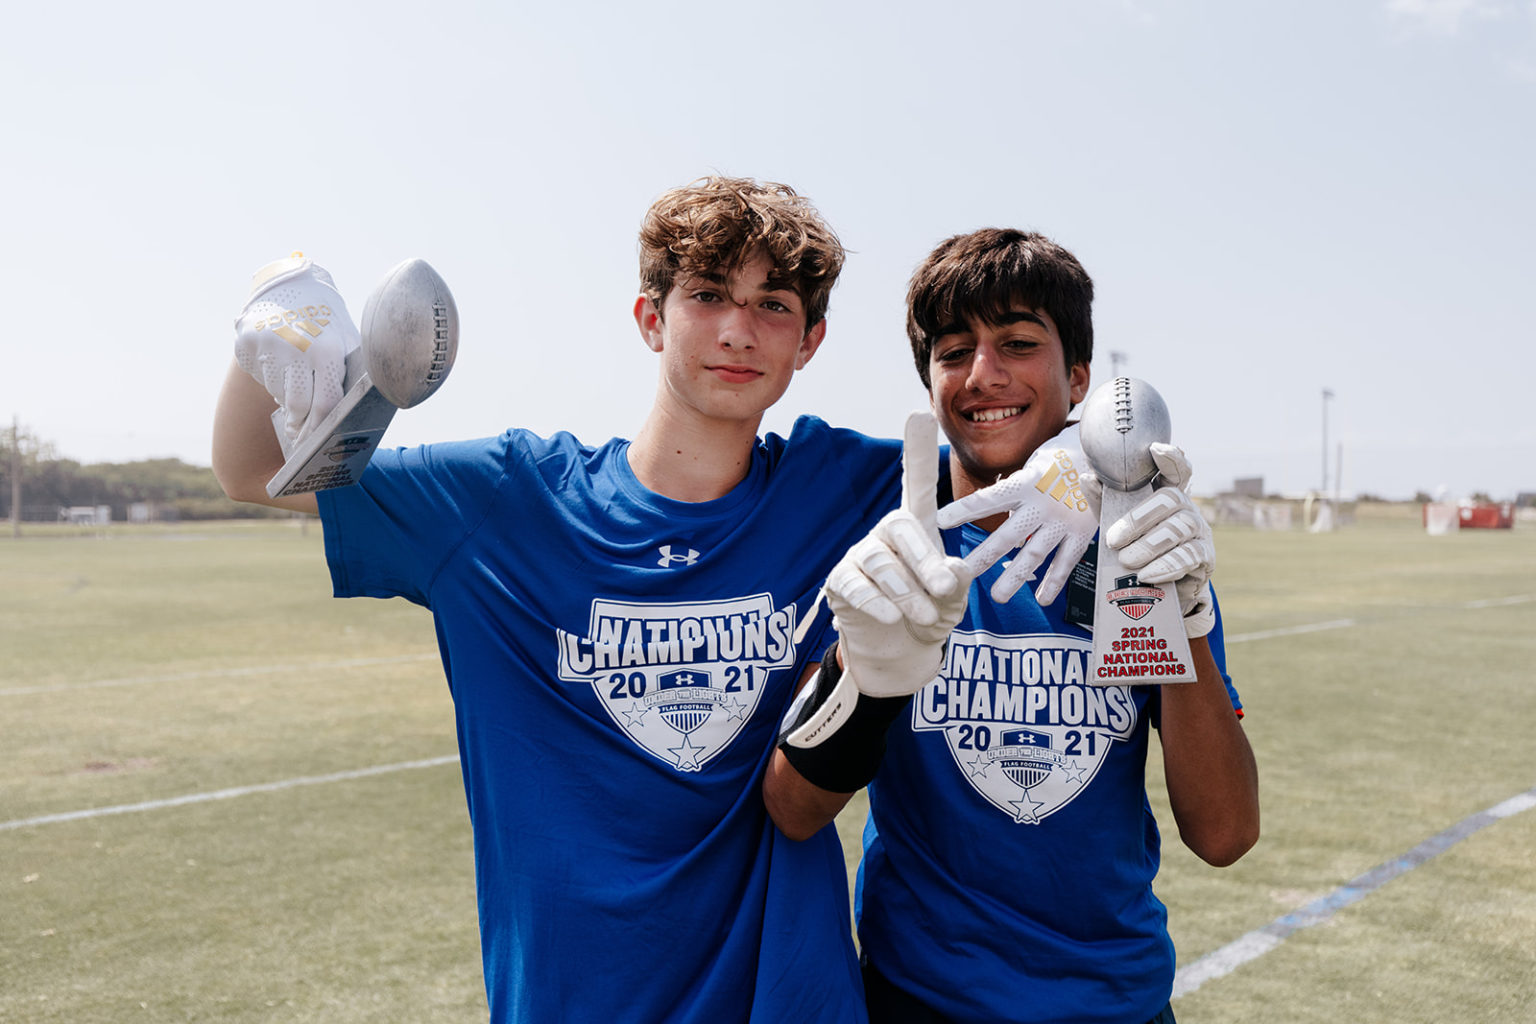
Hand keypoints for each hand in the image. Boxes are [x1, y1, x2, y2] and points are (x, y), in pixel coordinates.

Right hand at [233, 254, 359, 452]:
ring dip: (286, 399)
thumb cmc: (327, 322)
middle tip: (300, 435)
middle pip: (298, 406)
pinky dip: (271, 380)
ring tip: (295, 384)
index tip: (318, 442)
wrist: (291, 285)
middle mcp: (294, 347)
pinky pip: (260, 378)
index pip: (325, 404)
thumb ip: (348, 376)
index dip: (322, 428)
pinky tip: (280, 366)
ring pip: (277, 393)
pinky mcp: (246, 344)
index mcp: (325, 350)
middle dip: (301, 425)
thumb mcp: (347, 342)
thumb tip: (352, 421)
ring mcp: (266, 345)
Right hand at [825, 412, 973, 697]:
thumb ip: (956, 583)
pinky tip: (891, 618)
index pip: (916, 484)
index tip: (919, 412)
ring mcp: (860, 557)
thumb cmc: (930, 614)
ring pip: (880, 562)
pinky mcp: (840, 583)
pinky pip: (856, 585)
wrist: (901, 653)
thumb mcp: (953, 599)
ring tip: (924, 615)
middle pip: (900, 527)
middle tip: (944, 590)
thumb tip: (952, 570)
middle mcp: (886, 535)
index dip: (916, 450)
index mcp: (917, 528)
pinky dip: (877, 603)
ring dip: (906, 591)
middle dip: (924, 559)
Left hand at [935, 422, 1097, 605]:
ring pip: (1035, 554)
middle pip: (1008, 535)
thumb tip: (999, 527)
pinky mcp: (1084, 532)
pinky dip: (1054, 581)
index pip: (988, 498)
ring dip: (1016, 577)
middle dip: (984, 556)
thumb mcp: (1032, 467)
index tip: (939, 522)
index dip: (963, 510)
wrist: (1109, 454)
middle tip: (961, 574)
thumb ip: (1015, 496)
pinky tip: (1043, 600)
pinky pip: (1066, 561)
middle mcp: (1043, 504)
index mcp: (1025, 482)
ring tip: (998, 596)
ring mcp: (1064, 521)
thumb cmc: (1059, 462)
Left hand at [1105, 443, 1215, 636]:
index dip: (1170, 458)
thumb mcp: (1115, 521)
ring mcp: (1199, 531)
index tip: (1155, 448)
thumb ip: (1103, 500)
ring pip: (1179, 528)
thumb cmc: (1136, 545)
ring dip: (1149, 546)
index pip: (1175, 470)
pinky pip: (1189, 556)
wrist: (1159, 587)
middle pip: (1171, 499)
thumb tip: (1087, 477)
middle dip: (1139, 519)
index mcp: (1167, 493)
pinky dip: (1166, 566)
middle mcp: (1187, 507)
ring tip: (1125, 561)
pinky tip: (1146, 575)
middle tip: (1113, 540)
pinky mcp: (1205, 556)